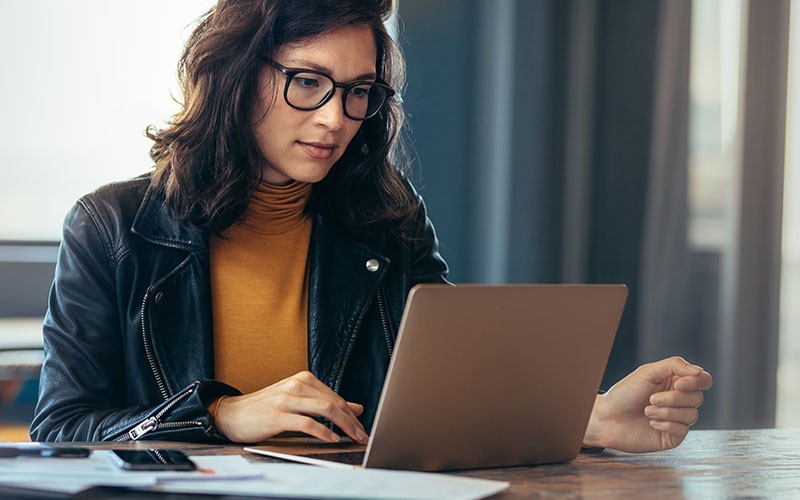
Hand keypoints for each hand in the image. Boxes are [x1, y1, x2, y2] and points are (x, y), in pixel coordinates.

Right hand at [213, 371, 368, 444]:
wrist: (232, 413)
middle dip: (352, 421)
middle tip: (363, 436)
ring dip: (344, 426)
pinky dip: (323, 432)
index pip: (336, 397)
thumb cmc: (266, 408)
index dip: (352, 414)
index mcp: (303, 379)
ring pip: (325, 409)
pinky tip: (332, 438)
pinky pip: (307, 423)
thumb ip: (325, 403)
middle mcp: (297, 384)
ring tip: (352, 438)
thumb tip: (356, 408)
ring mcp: (287, 398)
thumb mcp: (298, 401)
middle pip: (334, 402)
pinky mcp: (277, 415)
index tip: (362, 428)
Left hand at [583, 356, 712, 452]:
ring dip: (667, 411)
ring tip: (647, 410)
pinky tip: (651, 423)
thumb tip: (699, 371)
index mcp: (675, 382)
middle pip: (697, 397)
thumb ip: (674, 366)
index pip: (703, 380)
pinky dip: (666, 424)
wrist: (607, 418)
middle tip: (651, 398)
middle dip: (673, 398)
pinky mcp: (673, 436)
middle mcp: (679, 400)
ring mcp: (677, 419)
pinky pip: (683, 430)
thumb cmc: (625, 393)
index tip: (678, 384)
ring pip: (692, 414)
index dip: (696, 382)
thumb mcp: (648, 372)